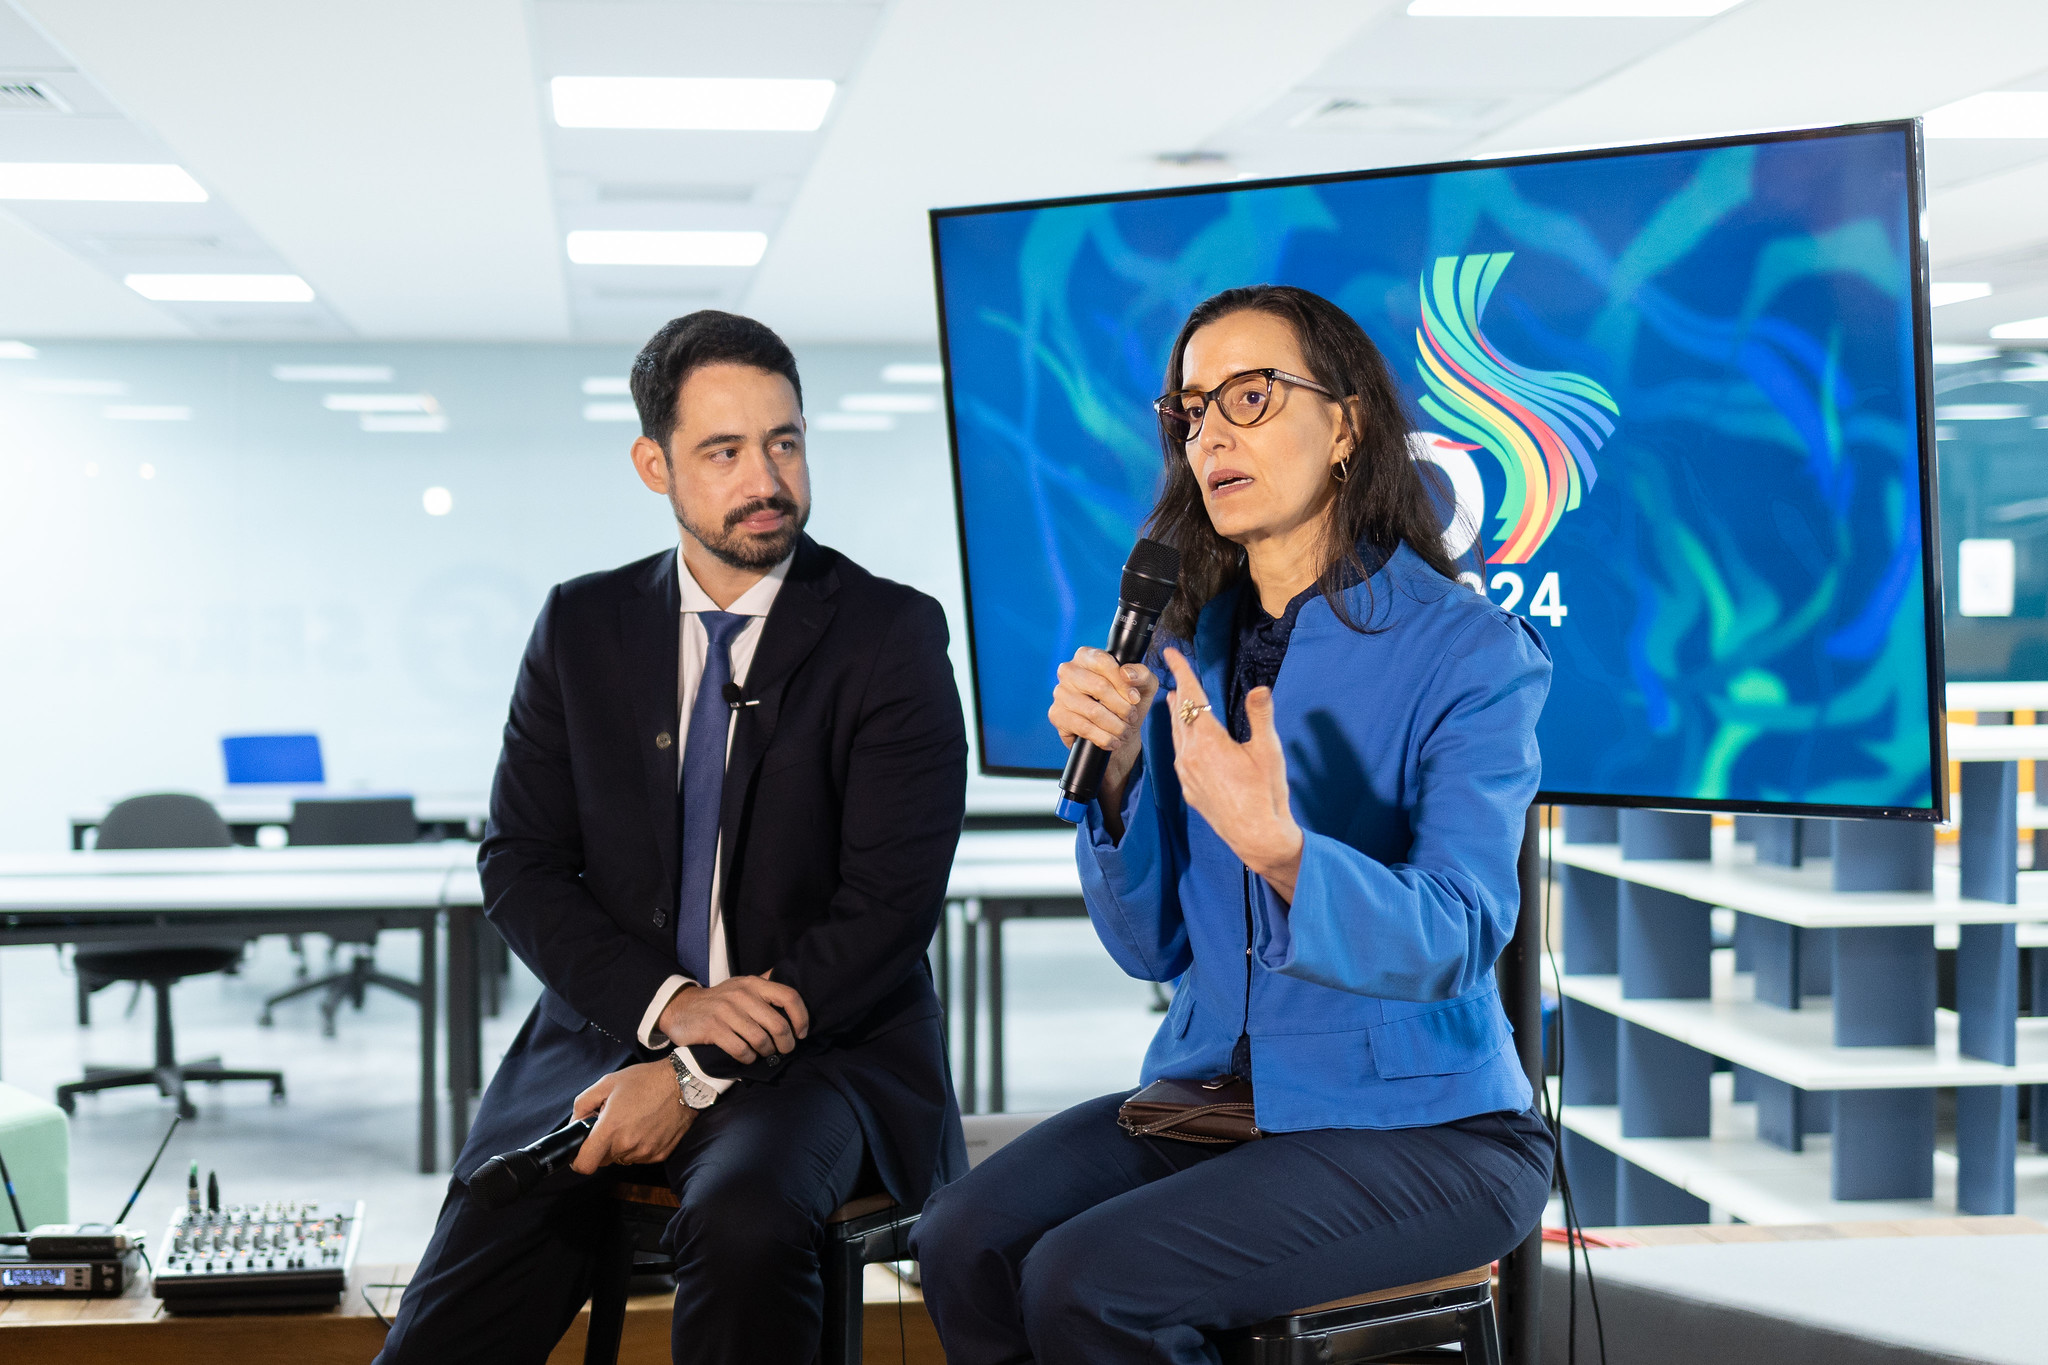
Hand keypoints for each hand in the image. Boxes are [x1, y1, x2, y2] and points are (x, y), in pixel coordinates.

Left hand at [569, 1061, 696, 1173]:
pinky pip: (640, 1157)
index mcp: (611, 1129)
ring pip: (622, 1158)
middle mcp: (627, 1145)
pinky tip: (646, 1126)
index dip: (578, 1161)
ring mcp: (645, 1152)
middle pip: (603, 1160)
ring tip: (633, 1121)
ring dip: (622, 1146)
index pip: (585, 1164)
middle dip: (602, 1145)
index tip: (580, 1152)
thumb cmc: (645, 1080)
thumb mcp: (607, 1083)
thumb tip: (575, 1123)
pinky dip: (639, 1146)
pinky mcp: (659, 1154)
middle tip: (613, 1123)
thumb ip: (583, 1104)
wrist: (683, 1083)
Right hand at [656, 971, 808, 1064]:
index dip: (801, 1018)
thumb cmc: (721, 1001)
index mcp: (754, 983)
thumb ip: (766, 986)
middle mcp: (742, 995)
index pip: (789, 997)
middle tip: (784, 1050)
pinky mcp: (713, 1028)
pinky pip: (741, 1049)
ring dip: (766, 1052)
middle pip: (778, 1024)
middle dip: (786, 1043)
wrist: (683, 1007)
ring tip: (764, 1053)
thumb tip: (795, 982)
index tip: (801, 1033)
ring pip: (761, 1040)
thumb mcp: (743, 986)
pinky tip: (748, 1057)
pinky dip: (748, 1058)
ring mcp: (726, 1011)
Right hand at [1048, 647, 1160, 809]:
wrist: (1117, 732)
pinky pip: (1083, 727)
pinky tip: (1113, 741)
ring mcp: (1060, 693)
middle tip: (1131, 717)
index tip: (1135, 698)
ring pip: (1093, 711)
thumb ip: (1142, 674)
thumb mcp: (1144, 685)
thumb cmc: (1128, 703)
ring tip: (1124, 731)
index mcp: (1087, 655)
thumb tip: (1127, 674)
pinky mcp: (1057, 715)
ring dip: (1115, 725)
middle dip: (1122, 707)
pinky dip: (1104, 738)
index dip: (1123, 683)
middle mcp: (1069, 670)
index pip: (1103, 663)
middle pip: (1099, 687)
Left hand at [1159, 647, 1303, 899]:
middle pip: (1179, 715)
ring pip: (1176, 737)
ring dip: (1176, 716)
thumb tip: (1260, 688)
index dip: (1182, 671)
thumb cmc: (1266, 793)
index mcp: (1208, 740)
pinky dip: (1181, 740)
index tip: (1171, 653)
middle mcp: (1190, 755)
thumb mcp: (1268, 751)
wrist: (1256, 836)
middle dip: (1179, 693)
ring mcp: (1187, 774)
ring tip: (1175, 701)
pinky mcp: (1190, 790)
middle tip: (1175, 675)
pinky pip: (1180, 757)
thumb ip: (1261, 716)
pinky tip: (1187, 743)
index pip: (1191, 696)